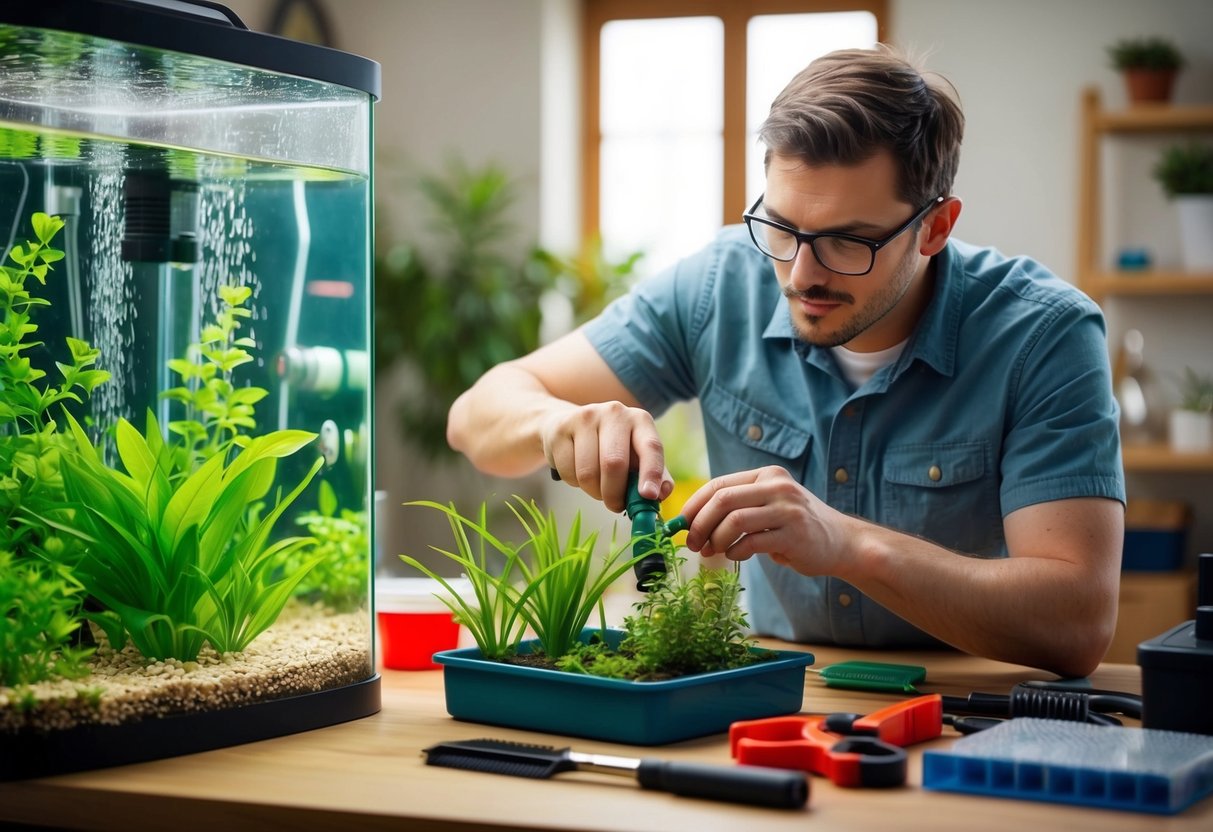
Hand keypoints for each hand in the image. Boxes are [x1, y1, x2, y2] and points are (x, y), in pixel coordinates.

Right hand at [541, 401, 672, 512]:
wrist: (569, 426)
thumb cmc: (611, 447)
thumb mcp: (636, 456)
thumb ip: (655, 475)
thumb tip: (661, 493)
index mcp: (640, 420)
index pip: (651, 447)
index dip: (651, 473)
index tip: (648, 496)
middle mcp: (615, 412)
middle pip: (614, 463)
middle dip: (614, 493)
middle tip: (615, 505)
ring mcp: (585, 417)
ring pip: (588, 472)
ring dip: (593, 492)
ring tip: (597, 487)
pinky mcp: (561, 429)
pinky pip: (568, 471)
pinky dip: (574, 483)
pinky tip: (578, 472)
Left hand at [679, 466, 852, 573]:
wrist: (842, 542)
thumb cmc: (796, 527)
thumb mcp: (770, 506)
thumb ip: (739, 508)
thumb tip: (693, 523)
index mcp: (767, 476)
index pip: (719, 484)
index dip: (695, 505)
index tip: (681, 524)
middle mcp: (777, 486)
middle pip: (723, 499)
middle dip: (700, 523)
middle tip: (691, 543)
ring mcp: (788, 509)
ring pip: (735, 520)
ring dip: (716, 539)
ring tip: (711, 551)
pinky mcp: (794, 533)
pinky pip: (752, 542)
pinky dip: (736, 551)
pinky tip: (735, 555)